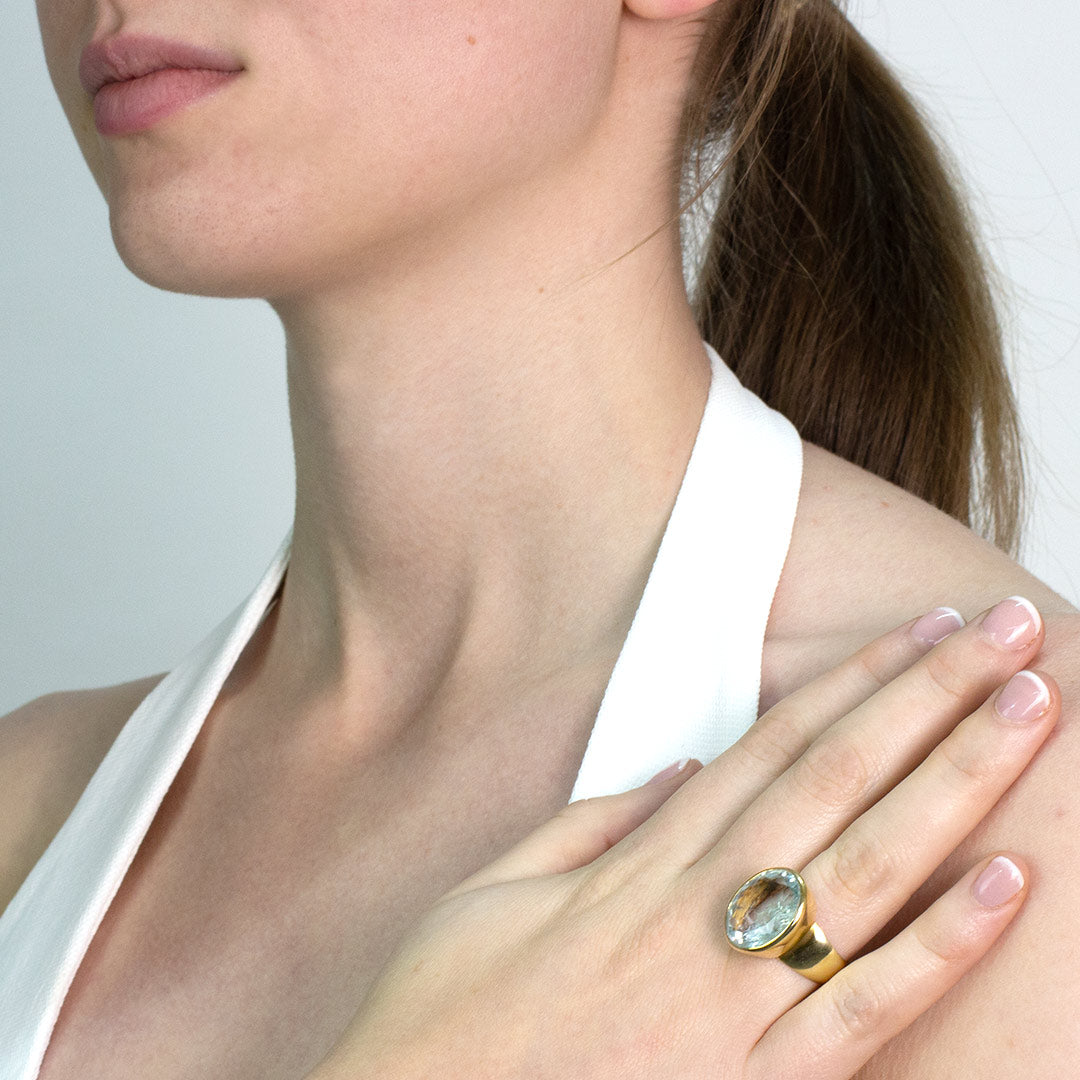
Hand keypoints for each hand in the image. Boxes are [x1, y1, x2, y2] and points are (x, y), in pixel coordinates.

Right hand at [309, 598, 1056, 1079]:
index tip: (920, 634)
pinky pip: (862, 1010)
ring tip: (1026, 714)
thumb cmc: (441, 1023)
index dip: (854, 683)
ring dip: (953, 783)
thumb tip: (684, 774)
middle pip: (836, 780)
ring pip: (865, 868)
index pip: (772, 747)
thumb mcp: (491, 894)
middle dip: (929, 699)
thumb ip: (593, 827)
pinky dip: (939, 945)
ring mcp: (731, 1002)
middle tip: (1007, 634)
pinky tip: (1006, 885)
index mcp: (639, 868)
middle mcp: (698, 916)